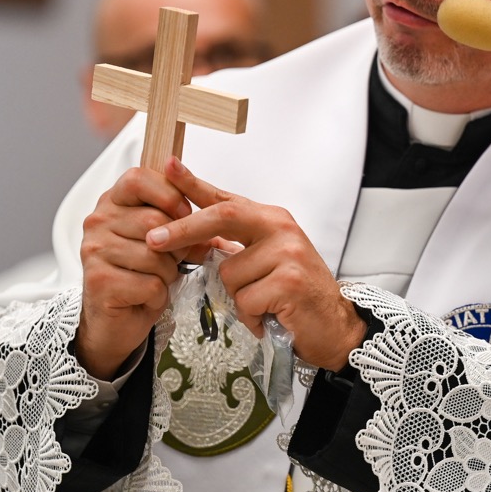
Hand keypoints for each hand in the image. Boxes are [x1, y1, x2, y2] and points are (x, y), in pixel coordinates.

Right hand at [77, 165, 197, 379]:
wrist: (115, 320)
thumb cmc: (139, 274)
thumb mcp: (164, 240)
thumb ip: (185, 221)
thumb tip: (215, 214)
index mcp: (112, 203)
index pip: (139, 178)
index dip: (169, 195)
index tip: (184, 213)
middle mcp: (98, 222)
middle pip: (154, 220)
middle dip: (176, 245)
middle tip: (171, 259)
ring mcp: (95, 251)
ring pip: (155, 254)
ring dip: (167, 273)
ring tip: (154, 279)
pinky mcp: (99, 281)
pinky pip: (150, 283)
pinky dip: (158, 294)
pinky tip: (144, 296)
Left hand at [147, 158, 366, 370]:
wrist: (335, 325)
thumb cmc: (295, 294)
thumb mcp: (267, 259)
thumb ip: (237, 245)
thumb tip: (194, 239)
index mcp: (271, 219)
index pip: (226, 199)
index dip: (194, 183)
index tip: (168, 166)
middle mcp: (281, 228)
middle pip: (222, 218)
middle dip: (184, 230)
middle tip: (154, 240)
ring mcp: (287, 253)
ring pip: (229, 274)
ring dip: (238, 298)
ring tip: (262, 305)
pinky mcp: (289, 282)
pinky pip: (245, 300)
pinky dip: (251, 316)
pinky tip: (270, 317)